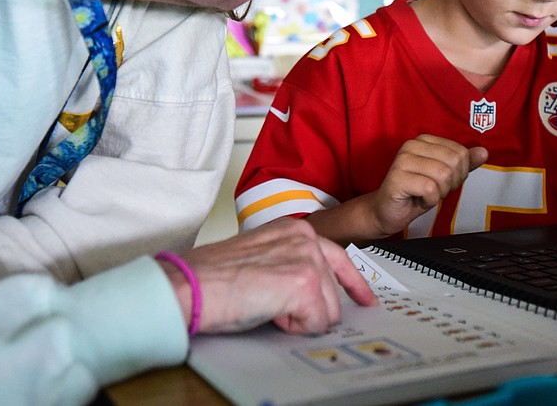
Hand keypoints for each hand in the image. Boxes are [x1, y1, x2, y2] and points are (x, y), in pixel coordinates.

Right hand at [163, 218, 376, 335]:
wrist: (190, 285)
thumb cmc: (212, 276)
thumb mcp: (260, 256)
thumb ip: (288, 262)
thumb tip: (311, 291)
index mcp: (294, 229)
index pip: (338, 257)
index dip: (354, 284)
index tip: (366, 300)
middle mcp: (306, 237)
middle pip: (333, 293)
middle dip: (308, 310)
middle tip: (273, 306)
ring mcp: (307, 259)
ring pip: (327, 312)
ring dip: (297, 318)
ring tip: (264, 304)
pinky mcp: (304, 284)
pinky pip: (315, 323)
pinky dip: (292, 327)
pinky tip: (267, 311)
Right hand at [365, 135, 488, 237]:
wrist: (388, 211)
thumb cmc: (415, 192)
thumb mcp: (445, 177)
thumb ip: (463, 163)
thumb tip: (483, 152)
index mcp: (424, 140)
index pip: (460, 152)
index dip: (459, 173)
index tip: (442, 180)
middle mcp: (412, 145)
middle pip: (454, 162)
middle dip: (450, 183)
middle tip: (434, 189)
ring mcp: (403, 160)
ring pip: (443, 175)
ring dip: (439, 192)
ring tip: (425, 193)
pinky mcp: (397, 177)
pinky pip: (430, 188)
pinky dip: (429, 200)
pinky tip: (418, 198)